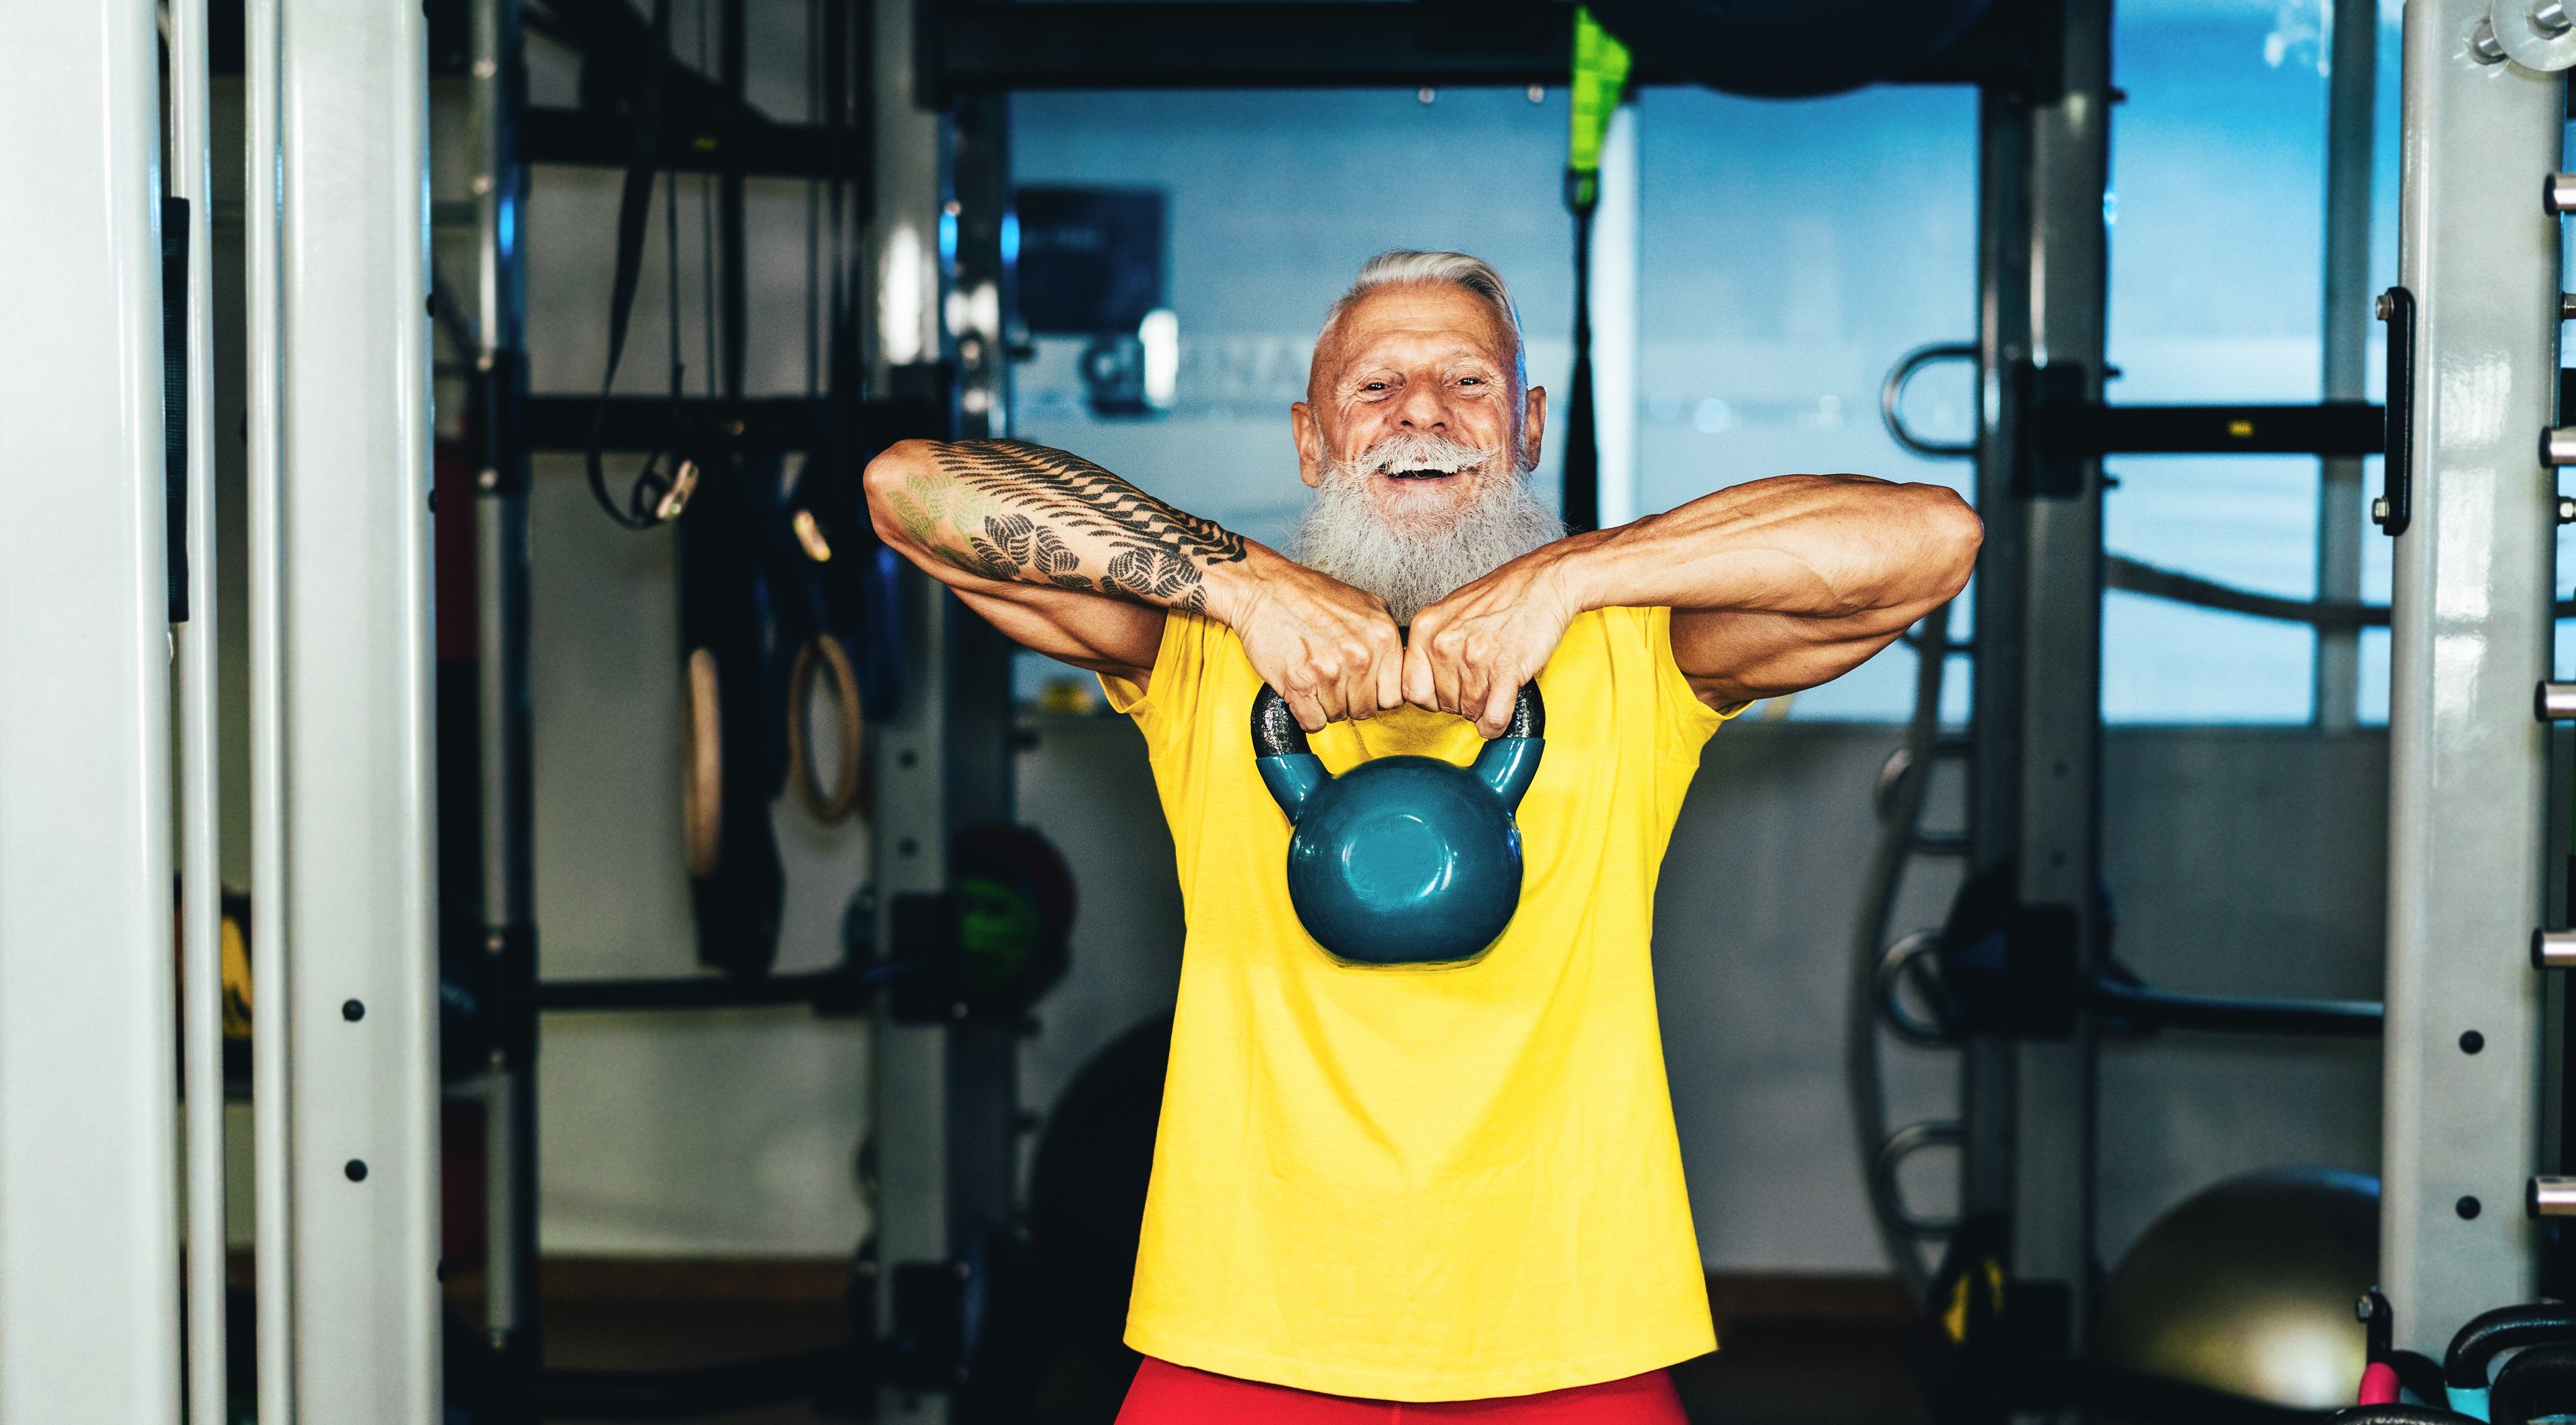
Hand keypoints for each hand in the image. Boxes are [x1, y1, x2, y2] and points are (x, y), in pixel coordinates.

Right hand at [1224, 556, 1403, 732]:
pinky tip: (1303, 692)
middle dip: (1351, 701)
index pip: (1394, 695)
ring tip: (1315, 680)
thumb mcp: (1365, 603)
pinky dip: (1306, 714)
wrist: (1264, 590)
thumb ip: (1385, 635)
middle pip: (1367, 709)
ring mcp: (1330, 672)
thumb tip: (1398, 663)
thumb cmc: (1309, 595)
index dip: (1377, 694)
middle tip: (1335, 682)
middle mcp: (1360, 656)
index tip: (1364, 687)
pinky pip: (1313, 722)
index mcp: (1382, 636)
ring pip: (1339, 716)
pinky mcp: (1299, 685)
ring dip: (1326, 706)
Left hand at [1405, 548, 1580, 736]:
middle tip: (1477, 685)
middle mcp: (1444, 643)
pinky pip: (1493, 717)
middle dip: (1459, 702)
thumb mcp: (1451, 611)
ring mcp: (1474, 657)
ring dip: (1482, 710)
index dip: (1430, 697)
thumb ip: (1432, 643)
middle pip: (1441, 703)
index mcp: (1426, 627)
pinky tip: (1499, 714)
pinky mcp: (1505, 670)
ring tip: (1493, 689)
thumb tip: (1425, 679)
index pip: (1411, 688)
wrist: (1544, 580)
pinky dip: (1496, 724)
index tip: (1444, 693)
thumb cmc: (1502, 595)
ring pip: (1469, 711)